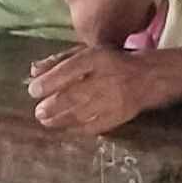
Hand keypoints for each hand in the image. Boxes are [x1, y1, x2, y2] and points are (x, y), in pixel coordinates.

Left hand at [29, 43, 166, 135]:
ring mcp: (113, 100)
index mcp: (97, 58)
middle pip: (73, 95)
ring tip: (46, 121)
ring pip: (81, 113)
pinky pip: (93, 126)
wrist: (148, 77)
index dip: (49, 82)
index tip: (33, 91)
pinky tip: (64, 129)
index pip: (69, 69)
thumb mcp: (87, 53)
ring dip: (59, 120)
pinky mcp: (118, 116)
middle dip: (52, 105)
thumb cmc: (111, 62)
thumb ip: (59, 60)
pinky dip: (76, 129)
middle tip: (38, 111)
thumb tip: (33, 71)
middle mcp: (106, 78)